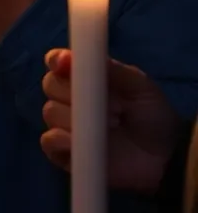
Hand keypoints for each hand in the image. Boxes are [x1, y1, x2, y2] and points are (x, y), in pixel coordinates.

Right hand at [41, 49, 185, 194]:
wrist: (165, 156)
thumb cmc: (152, 116)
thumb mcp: (140, 86)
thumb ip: (112, 69)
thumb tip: (77, 56)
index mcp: (85, 78)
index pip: (58, 62)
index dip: (57, 60)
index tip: (64, 63)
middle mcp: (70, 98)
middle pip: (49, 84)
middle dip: (68, 90)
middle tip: (100, 102)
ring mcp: (64, 125)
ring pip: (50, 112)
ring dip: (73, 118)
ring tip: (106, 127)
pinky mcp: (63, 152)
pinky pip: (48, 140)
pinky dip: (59, 139)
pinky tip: (76, 141)